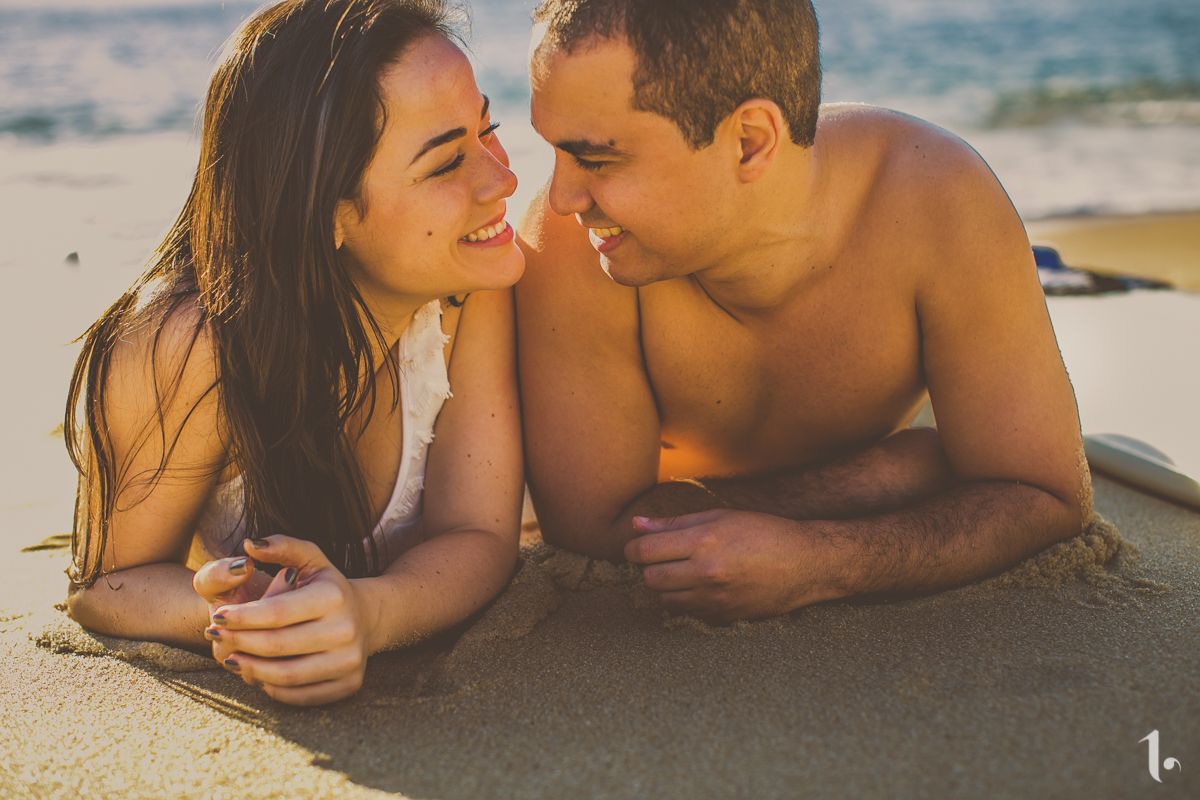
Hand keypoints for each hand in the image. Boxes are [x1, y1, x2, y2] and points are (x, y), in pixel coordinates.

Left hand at [201, 535, 371, 705]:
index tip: (218, 617)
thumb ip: (280, 546)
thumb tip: (250, 545)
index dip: (241, 618)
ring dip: (250, 669)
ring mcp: (350, 660)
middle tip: (216, 637)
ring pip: (285, 676)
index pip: (275, 613)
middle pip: (276, 646)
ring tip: (231, 657)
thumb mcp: (309, 559)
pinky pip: (300, 696)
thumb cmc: (326, 586)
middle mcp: (346, 629)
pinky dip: (273, 688)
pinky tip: (258, 674)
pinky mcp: (349, 684)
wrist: (367, 617)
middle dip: (238, 643)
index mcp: (333, 596)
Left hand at [623, 509, 846, 622]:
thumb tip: (636, 524)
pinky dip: (685, 601)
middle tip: (662, 557)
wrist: (806, 563)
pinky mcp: (723, 617)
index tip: (636, 546)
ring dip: (665, 586)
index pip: (644, 551)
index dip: (632, 548)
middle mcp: (707, 573)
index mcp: (704, 542)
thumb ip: (674, 523)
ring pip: (664, 599)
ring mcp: (715, 599)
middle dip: (648, 567)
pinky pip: (687, 613)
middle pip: (649, 578)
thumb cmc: (763, 532)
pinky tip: (701, 586)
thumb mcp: (720, 516)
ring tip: (682, 571)